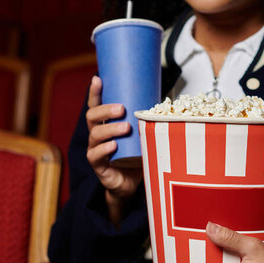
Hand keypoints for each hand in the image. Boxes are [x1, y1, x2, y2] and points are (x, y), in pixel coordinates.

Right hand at [85, 75, 142, 225]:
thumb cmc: (138, 155)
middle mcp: (97, 135)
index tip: (98, 78)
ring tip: (125, 127)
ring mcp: (95, 150)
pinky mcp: (99, 166)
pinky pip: (96, 156)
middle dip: (106, 110)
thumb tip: (171, 103)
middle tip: (122, 108)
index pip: (96, 105)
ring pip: (95, 135)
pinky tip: (114, 145)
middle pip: (92, 117)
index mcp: (106, 124)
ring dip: (110, 129)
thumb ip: (150, 121)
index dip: (95, 92)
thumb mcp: (145, 135)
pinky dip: (104, 149)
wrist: (132, 184)